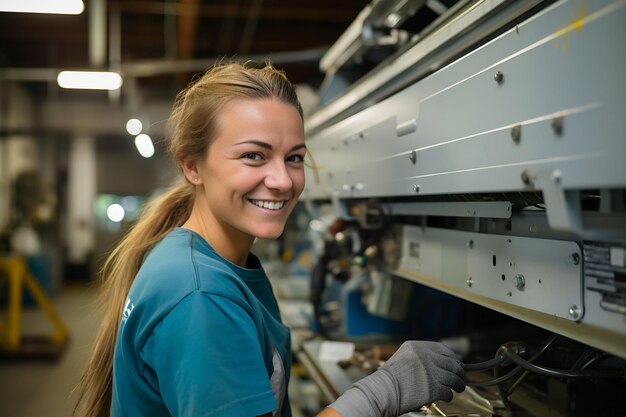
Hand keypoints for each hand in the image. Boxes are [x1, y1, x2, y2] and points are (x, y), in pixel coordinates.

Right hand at [329, 341, 465, 416]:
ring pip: (454, 378)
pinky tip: (446, 397)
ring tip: (458, 388)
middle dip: (459, 372)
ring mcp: (431, 372)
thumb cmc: (391, 378)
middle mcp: (426, 357)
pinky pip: (448, 392)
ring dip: (458, 384)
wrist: (383, 391)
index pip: (443, 349)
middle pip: (452, 364)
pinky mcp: (433, 388)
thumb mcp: (404, 357)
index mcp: (418, 347)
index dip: (453, 357)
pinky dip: (449, 396)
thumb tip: (444, 361)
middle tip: (461, 378)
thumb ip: (421, 356)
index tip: (457, 363)